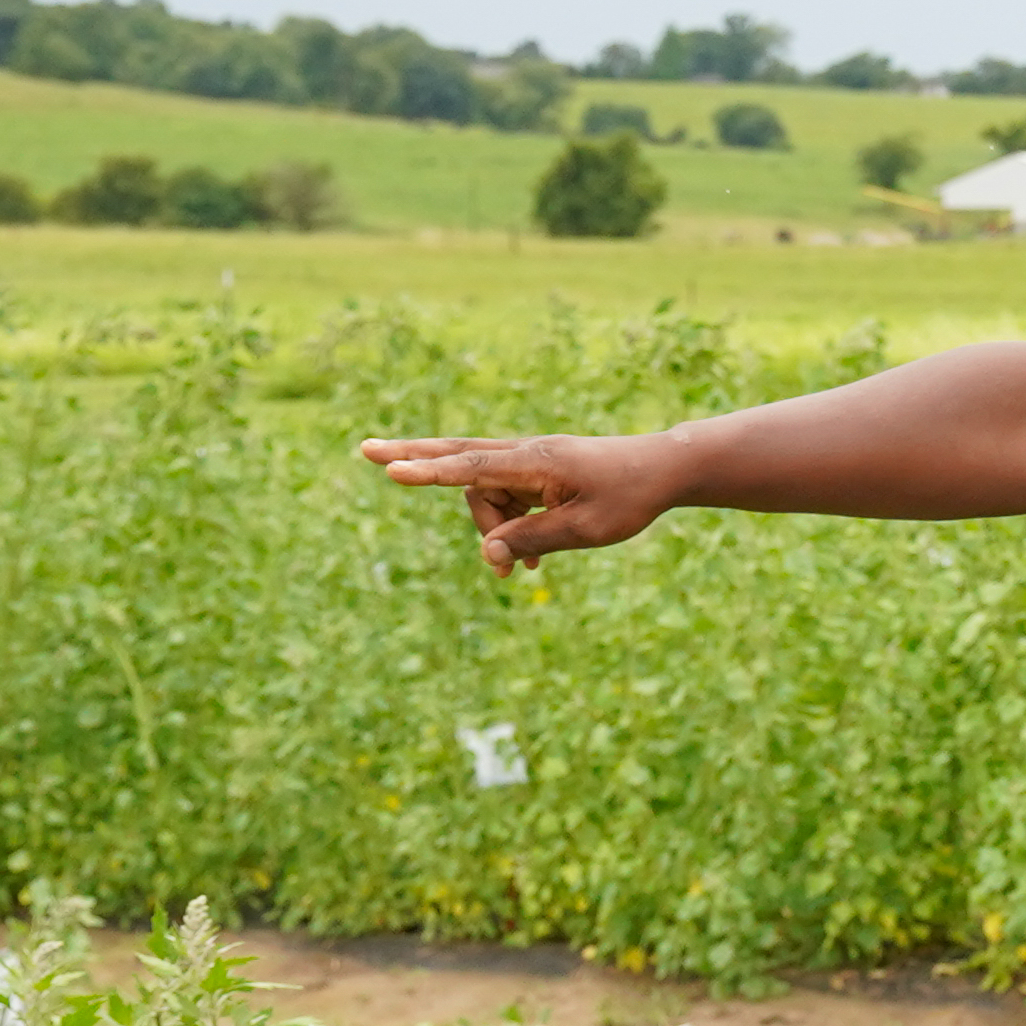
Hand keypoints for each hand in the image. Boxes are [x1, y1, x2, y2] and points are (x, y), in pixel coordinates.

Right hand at [362, 429, 688, 565]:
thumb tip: (488, 552)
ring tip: (513, 575)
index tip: (391, 470)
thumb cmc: (628, 498)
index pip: (471, 468)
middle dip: (413, 458)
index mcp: (536, 462)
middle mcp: (526, 454)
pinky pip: (506, 500)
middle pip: (458, 459)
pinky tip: (524, 564)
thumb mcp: (585, 530)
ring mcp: (529, 462)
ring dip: (491, 533)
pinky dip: (508, 528)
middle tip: (364, 450)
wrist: (662, 470)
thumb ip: (533, 540)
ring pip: (486, 495)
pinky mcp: (536, 474)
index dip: (428, 471)